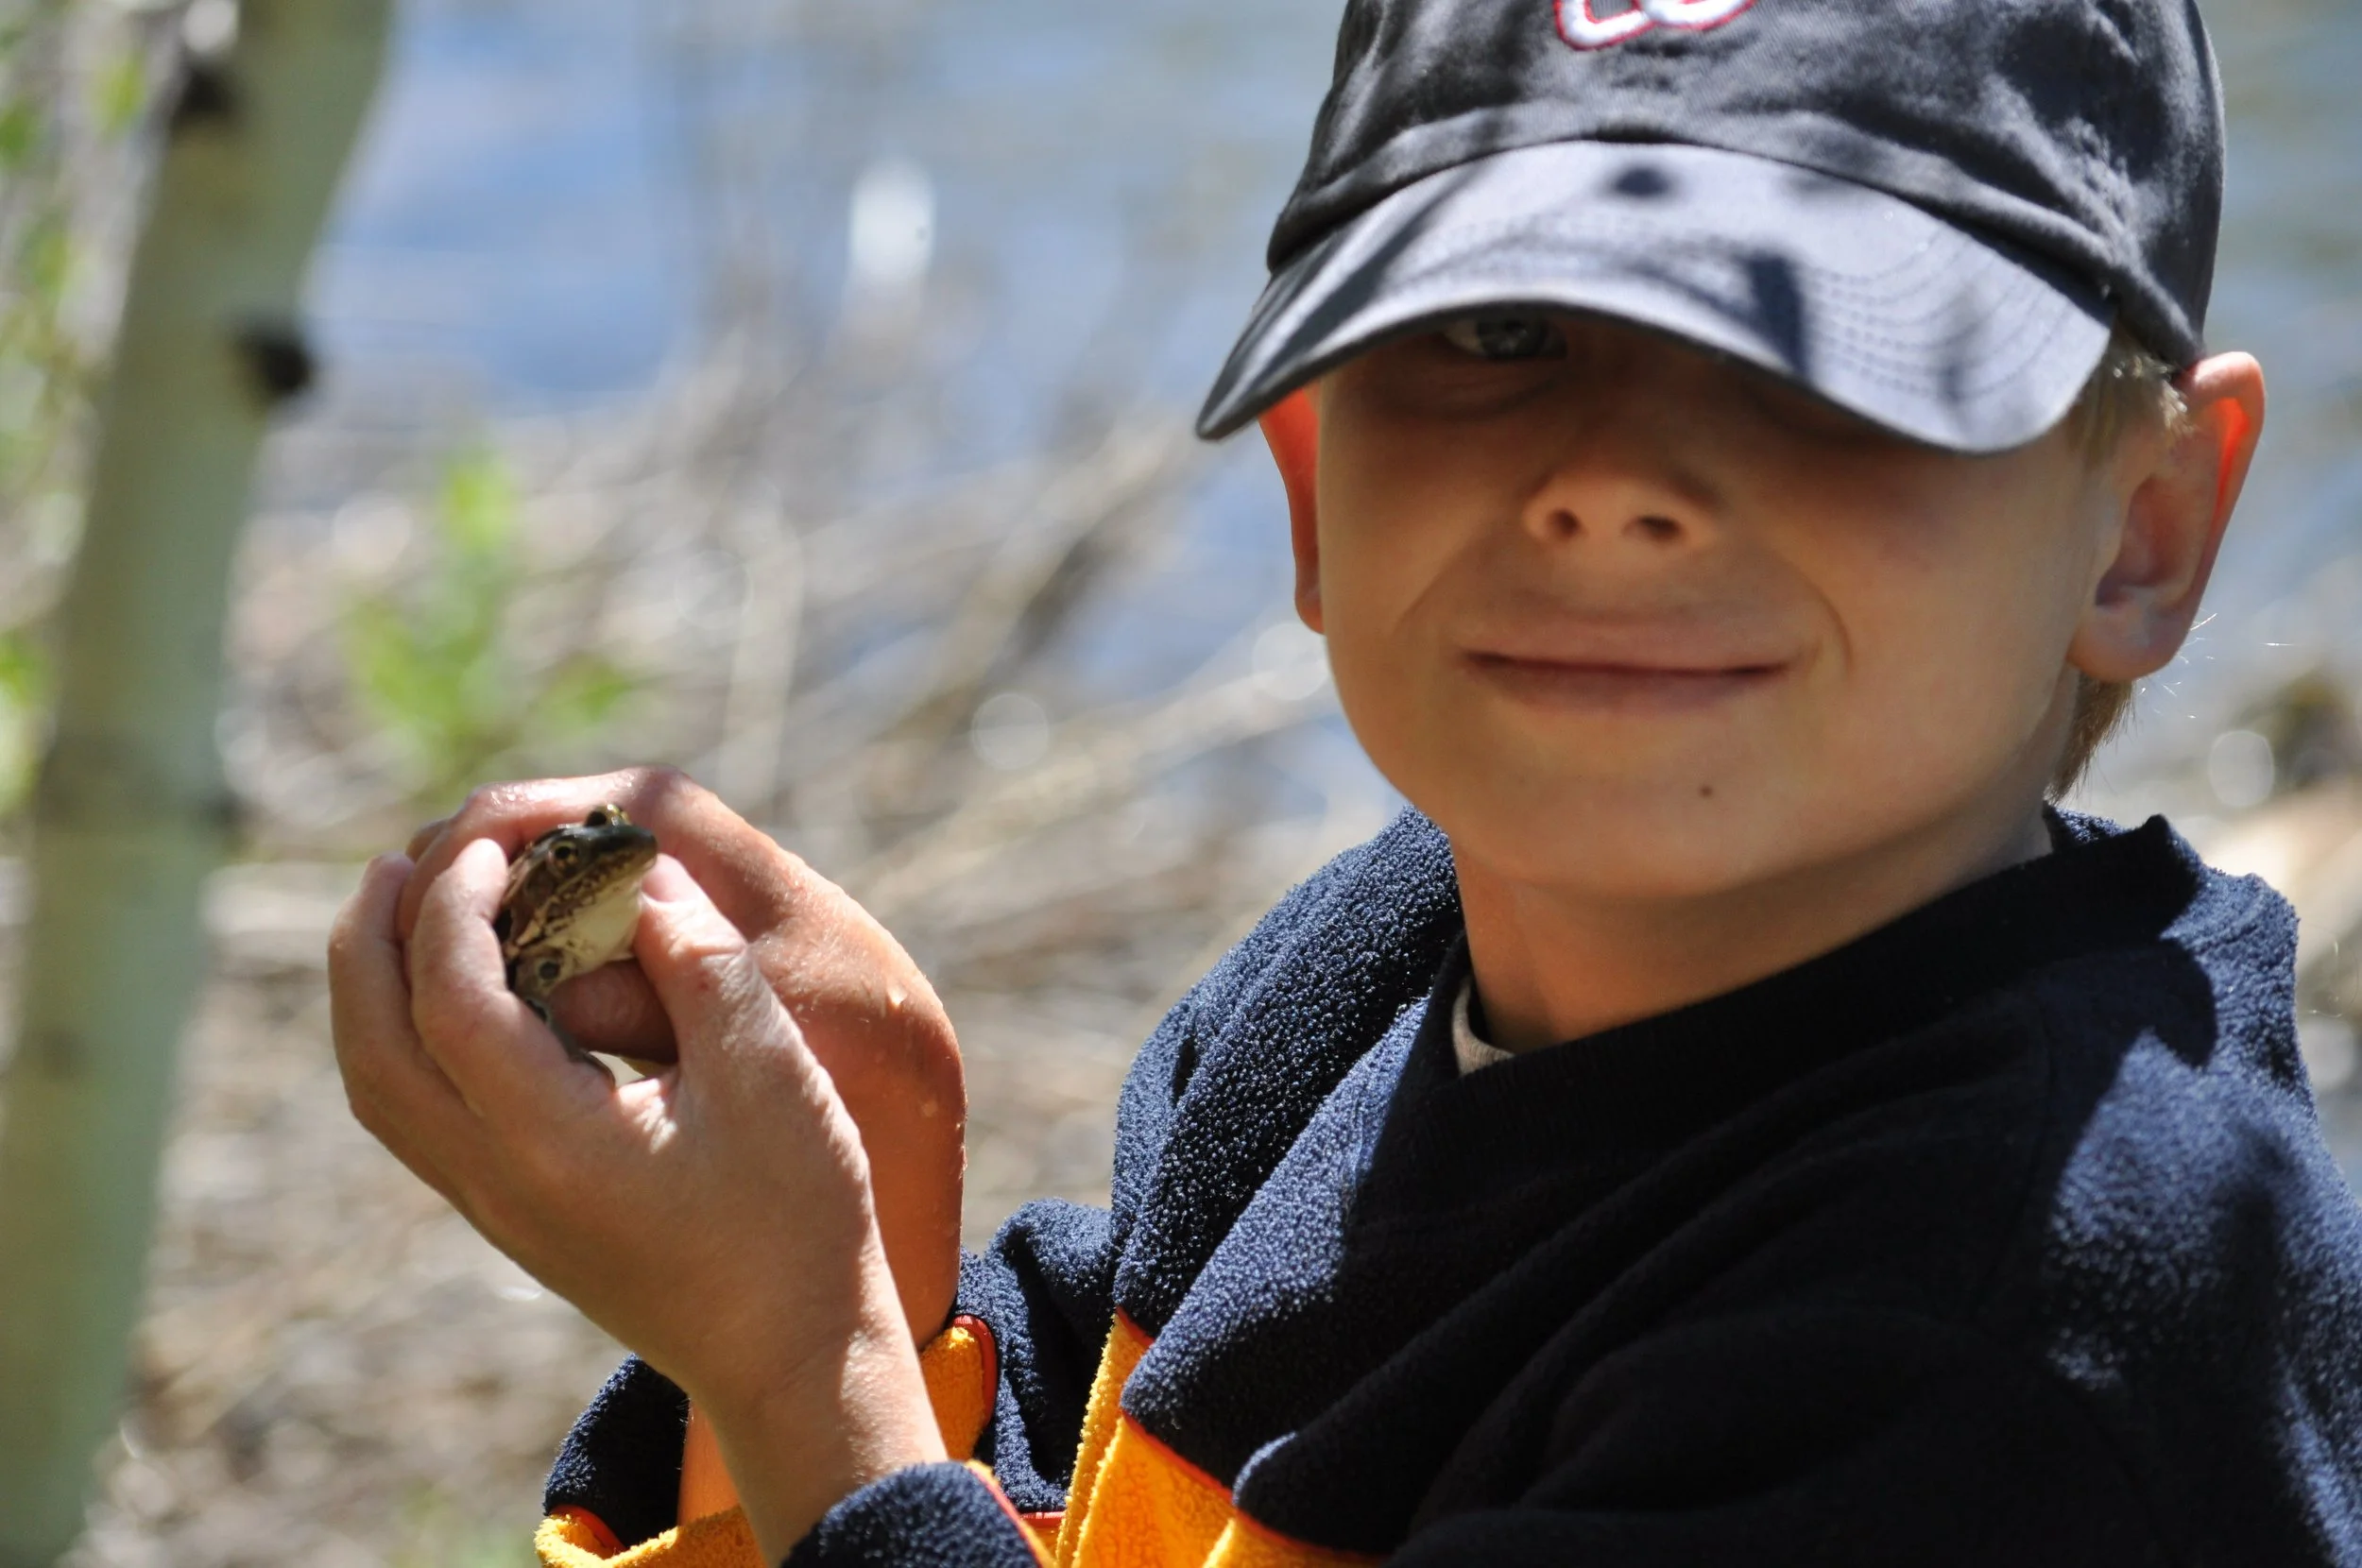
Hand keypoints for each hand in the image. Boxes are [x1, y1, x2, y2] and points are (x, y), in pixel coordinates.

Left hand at [396, 769, 963, 1343]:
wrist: (794, 1358)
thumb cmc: (798, 1219)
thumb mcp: (772, 1075)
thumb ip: (701, 964)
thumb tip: (641, 877)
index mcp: (553, 1146)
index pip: (451, 1002)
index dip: (457, 906)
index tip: (497, 840)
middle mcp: (498, 1183)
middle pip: (373, 1051)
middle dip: (373, 942)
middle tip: (404, 859)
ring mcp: (496, 1209)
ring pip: (379, 1090)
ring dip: (373, 991)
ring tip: (409, 912)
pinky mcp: (512, 1216)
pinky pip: (414, 1114)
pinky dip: (405, 1037)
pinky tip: (459, 993)